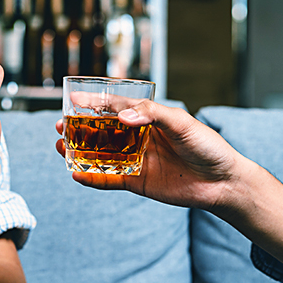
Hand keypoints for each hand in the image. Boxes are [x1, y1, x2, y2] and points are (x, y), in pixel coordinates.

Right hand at [56, 100, 242, 211]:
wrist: (222, 181)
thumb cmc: (207, 146)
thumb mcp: (181, 122)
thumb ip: (152, 115)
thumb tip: (122, 117)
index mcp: (148, 119)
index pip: (116, 108)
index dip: (94, 104)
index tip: (73, 100)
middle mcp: (138, 138)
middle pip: (102, 132)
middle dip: (79, 129)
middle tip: (60, 126)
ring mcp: (136, 160)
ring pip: (101, 155)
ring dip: (80, 152)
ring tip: (61, 147)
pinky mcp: (137, 182)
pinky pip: (110, 180)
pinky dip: (92, 178)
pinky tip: (76, 175)